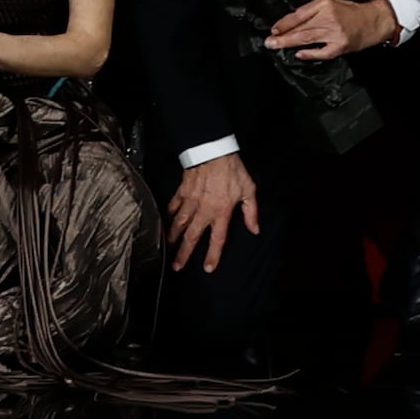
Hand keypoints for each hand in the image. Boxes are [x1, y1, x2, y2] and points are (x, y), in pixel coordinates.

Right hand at [167, 150, 259, 270]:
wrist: (213, 150)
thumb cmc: (232, 170)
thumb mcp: (249, 190)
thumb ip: (251, 212)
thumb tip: (255, 229)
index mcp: (221, 211)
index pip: (217, 239)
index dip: (213, 255)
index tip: (208, 268)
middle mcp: (204, 210)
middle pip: (192, 236)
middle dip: (183, 253)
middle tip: (176, 266)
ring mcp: (190, 201)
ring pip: (179, 224)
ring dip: (172, 238)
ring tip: (167, 249)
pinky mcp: (182, 191)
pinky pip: (173, 206)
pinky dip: (168, 215)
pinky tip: (165, 222)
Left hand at [267, 0, 399, 61]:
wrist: (374, 20)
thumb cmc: (352, 12)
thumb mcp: (332, 3)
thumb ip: (313, 10)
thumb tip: (292, 22)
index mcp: (325, 4)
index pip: (299, 14)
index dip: (285, 23)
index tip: (274, 30)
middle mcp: (328, 17)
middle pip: (301, 28)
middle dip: (282, 36)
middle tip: (269, 42)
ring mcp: (334, 33)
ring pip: (307, 39)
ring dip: (290, 44)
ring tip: (276, 47)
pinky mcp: (340, 46)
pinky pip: (321, 52)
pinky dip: (309, 54)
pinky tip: (299, 54)